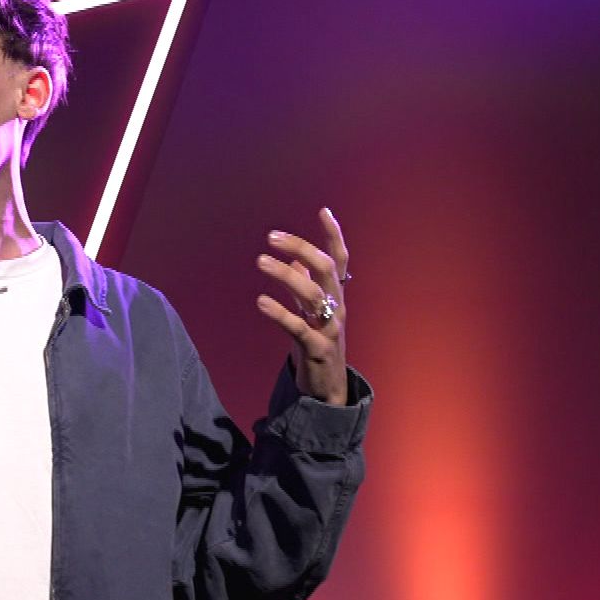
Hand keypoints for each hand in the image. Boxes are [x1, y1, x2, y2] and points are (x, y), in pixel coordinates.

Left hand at [254, 207, 351, 404]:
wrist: (327, 389)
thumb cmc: (317, 344)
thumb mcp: (311, 312)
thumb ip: (304, 284)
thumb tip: (293, 257)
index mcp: (335, 296)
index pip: (339, 259)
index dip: (334, 235)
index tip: (323, 211)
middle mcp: (337, 307)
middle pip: (325, 268)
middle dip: (301, 247)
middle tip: (271, 236)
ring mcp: (329, 327)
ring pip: (313, 293)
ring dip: (285, 274)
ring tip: (261, 260)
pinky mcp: (316, 348)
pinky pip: (298, 327)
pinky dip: (280, 312)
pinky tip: (260, 301)